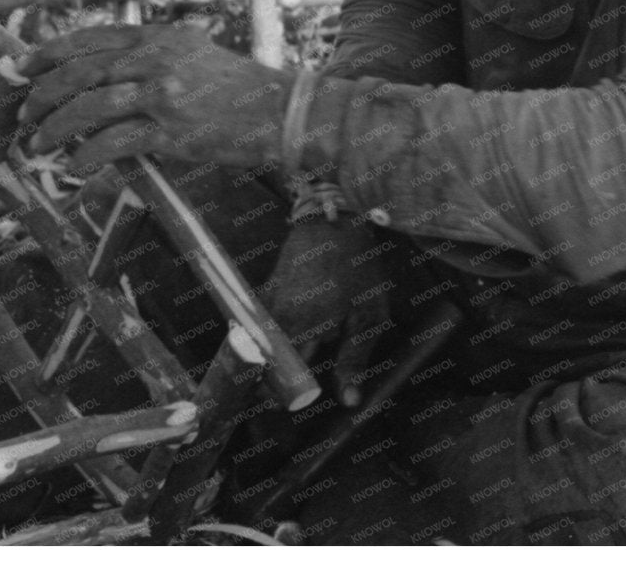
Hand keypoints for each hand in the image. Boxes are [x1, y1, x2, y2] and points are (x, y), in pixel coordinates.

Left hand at [16, 23, 288, 169]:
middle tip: (23, 113)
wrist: (282, 112)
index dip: (50, 53)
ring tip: (37, 144)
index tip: (23, 67)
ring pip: (91, 106)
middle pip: (82, 70)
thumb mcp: (193, 57)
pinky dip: (88, 157)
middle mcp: (157, 58)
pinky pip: (116, 143)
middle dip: (43, 93)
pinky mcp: (174, 131)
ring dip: (55, 127)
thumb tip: (99, 82)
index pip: (91, 38)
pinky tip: (74, 168)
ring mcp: (165, 93)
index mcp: (159, 37)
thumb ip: (151, 61)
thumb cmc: (237, 90)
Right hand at [260, 217, 398, 407]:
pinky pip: (259, 327)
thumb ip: (355, 359)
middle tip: (290, 397)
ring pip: (257, 348)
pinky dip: (268, 341)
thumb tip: (349, 401)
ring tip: (289, 371)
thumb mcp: (368, 315)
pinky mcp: (263, 293)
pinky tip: (286, 342)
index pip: (278, 377)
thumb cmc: (358, 267)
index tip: (293, 408)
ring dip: (269, 364)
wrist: (335, 219)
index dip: (282, 398)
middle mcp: (275, 316)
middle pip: (261, 366)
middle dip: (272, 385)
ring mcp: (265, 303)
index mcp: (302, 325)